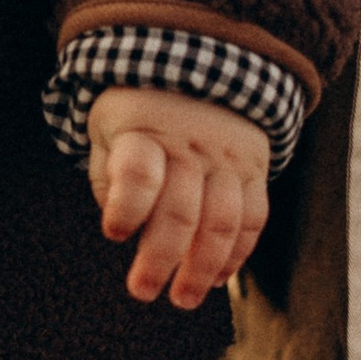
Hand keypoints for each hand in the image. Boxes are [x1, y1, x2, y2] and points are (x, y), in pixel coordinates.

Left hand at [88, 87, 271, 311]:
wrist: (199, 60)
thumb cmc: (137, 112)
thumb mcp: (107, 128)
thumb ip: (109, 178)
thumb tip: (124, 231)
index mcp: (144, 131)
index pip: (139, 172)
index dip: (127, 206)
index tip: (114, 233)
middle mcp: (189, 147)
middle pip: (180, 211)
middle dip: (160, 259)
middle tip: (142, 292)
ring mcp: (226, 159)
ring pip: (221, 222)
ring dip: (203, 267)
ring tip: (182, 298)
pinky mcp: (254, 170)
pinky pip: (253, 218)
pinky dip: (237, 253)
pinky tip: (216, 278)